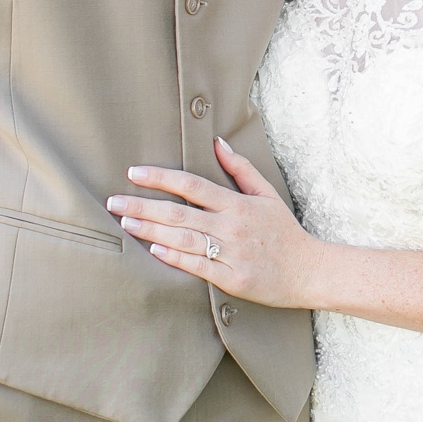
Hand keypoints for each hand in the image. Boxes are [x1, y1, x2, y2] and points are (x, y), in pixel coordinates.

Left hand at [115, 139, 320, 307]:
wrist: (308, 270)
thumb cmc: (284, 231)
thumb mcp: (267, 194)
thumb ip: (240, 168)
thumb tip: (217, 142)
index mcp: (238, 204)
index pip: (193, 186)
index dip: (161, 177)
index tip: (134, 172)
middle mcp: (232, 227)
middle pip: (180, 212)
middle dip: (143, 205)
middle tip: (114, 200)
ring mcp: (231, 253)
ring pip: (183, 239)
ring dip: (151, 230)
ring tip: (125, 221)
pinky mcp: (232, 279)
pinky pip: (197, 267)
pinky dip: (174, 258)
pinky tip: (153, 250)